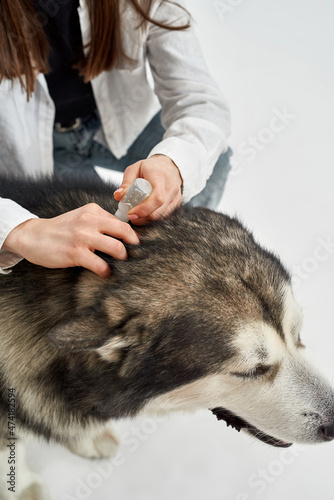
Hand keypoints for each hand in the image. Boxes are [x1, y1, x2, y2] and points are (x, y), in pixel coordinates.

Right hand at [2, 203, 139, 277]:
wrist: (33, 236)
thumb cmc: (60, 230)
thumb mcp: (80, 217)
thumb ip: (99, 222)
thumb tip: (123, 234)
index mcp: (92, 211)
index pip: (122, 222)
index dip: (132, 235)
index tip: (135, 245)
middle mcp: (89, 221)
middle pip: (125, 232)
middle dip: (134, 246)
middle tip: (133, 255)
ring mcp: (83, 237)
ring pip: (117, 248)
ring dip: (122, 259)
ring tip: (120, 264)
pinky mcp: (76, 253)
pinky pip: (101, 265)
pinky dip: (107, 272)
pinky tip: (105, 273)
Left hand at [114, 155, 182, 224]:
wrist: (168, 166)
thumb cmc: (150, 168)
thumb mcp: (134, 169)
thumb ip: (126, 182)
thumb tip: (118, 196)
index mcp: (160, 177)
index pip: (157, 198)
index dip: (143, 209)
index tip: (130, 213)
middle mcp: (171, 188)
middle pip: (158, 211)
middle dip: (142, 218)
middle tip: (130, 216)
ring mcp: (176, 197)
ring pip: (161, 216)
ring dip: (146, 219)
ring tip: (136, 213)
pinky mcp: (177, 204)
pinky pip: (164, 216)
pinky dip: (152, 217)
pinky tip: (145, 213)